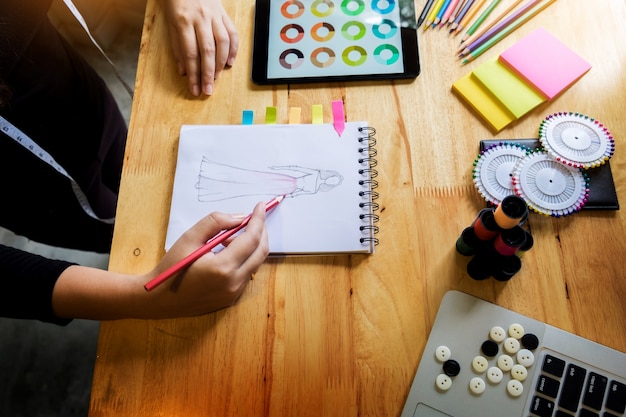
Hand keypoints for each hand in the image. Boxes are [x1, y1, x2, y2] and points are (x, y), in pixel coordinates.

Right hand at [51, 202, 267, 319]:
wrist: (158, 299)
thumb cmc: (171, 267)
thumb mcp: (189, 238)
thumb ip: (216, 223)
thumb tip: (240, 217)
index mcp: (223, 267)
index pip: (251, 239)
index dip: (258, 220)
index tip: (260, 206)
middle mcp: (234, 283)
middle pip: (260, 252)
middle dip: (261, 231)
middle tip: (255, 217)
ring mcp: (234, 293)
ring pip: (255, 263)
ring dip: (251, 246)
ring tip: (231, 236)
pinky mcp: (231, 299)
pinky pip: (246, 274)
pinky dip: (244, 259)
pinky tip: (227, 252)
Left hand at [162, 0, 238, 95]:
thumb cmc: (177, 2)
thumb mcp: (170, 23)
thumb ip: (177, 47)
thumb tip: (184, 71)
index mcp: (184, 22)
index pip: (190, 53)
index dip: (193, 74)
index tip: (195, 88)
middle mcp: (201, 19)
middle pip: (207, 51)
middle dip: (208, 74)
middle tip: (208, 90)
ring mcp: (215, 16)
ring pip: (222, 44)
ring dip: (221, 64)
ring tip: (217, 78)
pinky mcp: (224, 15)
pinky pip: (233, 34)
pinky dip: (233, 50)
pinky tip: (230, 62)